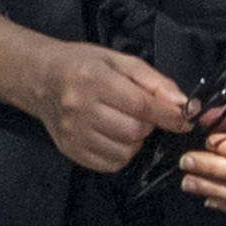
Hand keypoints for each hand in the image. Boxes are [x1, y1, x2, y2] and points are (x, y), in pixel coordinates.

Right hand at [27, 37, 190, 175]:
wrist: (40, 79)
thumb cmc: (82, 65)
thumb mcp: (119, 61)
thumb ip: (154, 81)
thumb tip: (183, 104)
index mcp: (93, 79)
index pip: (141, 105)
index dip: (169, 115)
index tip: (184, 118)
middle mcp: (80, 108)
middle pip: (134, 131)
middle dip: (148, 124)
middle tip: (142, 113)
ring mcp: (73, 133)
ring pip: (125, 151)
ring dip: (135, 141)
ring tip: (125, 123)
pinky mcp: (70, 150)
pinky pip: (110, 164)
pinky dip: (121, 153)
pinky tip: (114, 136)